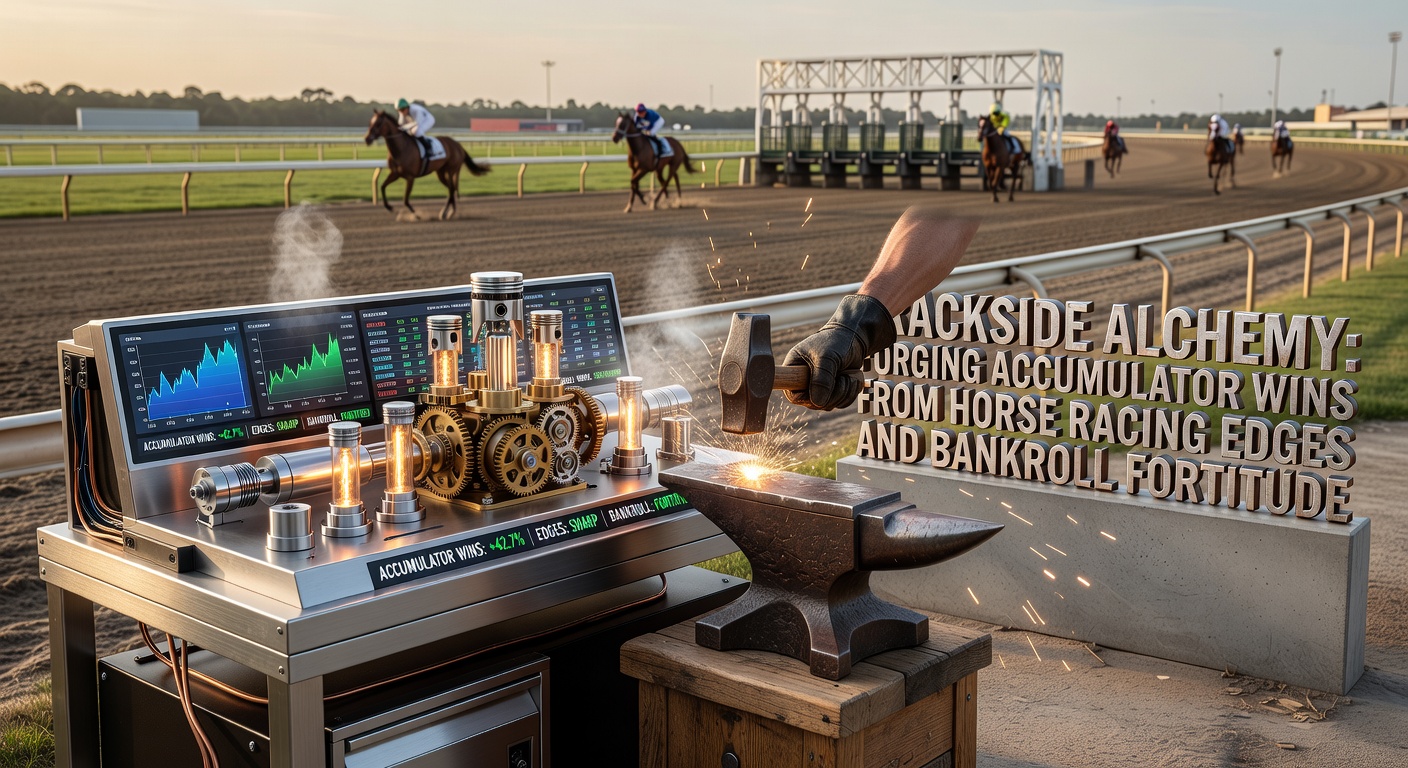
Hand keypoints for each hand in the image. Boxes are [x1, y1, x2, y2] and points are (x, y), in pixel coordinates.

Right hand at [782, 295, 895, 410]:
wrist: (854, 338)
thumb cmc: (835, 341)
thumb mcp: (826, 358)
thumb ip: (821, 379)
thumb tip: (817, 403)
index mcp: (794, 369)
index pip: (791, 394)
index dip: (805, 397)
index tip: (819, 388)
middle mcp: (804, 381)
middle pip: (813, 403)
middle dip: (832, 394)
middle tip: (841, 378)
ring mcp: (820, 387)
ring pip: (829, 405)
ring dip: (844, 392)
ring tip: (848, 374)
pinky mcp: (833, 391)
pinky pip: (841, 403)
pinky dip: (850, 392)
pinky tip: (852, 377)